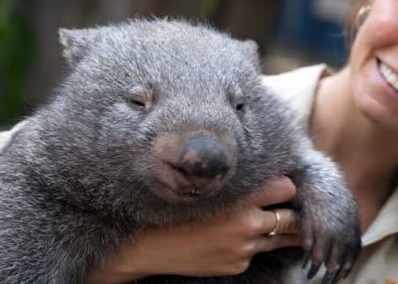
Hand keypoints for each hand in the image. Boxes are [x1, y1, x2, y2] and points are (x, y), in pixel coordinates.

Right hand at [86, 177, 299, 283]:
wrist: (152, 246)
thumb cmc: (176, 210)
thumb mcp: (207, 189)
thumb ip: (236, 185)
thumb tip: (261, 179)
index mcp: (239, 199)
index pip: (286, 188)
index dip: (288, 186)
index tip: (285, 185)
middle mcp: (247, 225)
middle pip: (291, 218)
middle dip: (293, 211)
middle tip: (292, 205)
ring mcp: (244, 249)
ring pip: (280, 238)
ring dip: (284, 230)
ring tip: (287, 223)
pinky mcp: (238, 265)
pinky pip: (256, 253)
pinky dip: (255, 244)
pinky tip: (242, 237)